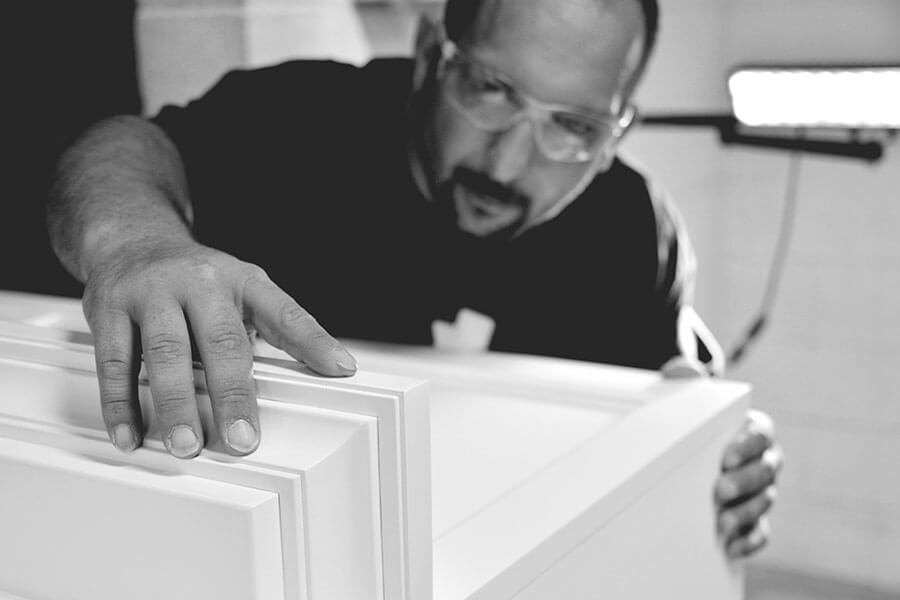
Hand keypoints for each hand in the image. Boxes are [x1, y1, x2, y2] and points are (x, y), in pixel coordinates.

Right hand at [83, 239, 356, 457]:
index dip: (314, 341)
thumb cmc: (198, 278)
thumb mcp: (244, 289)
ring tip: (186, 444)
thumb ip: (277, 329)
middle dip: (232, 393)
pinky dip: (120, 403)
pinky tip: (131, 434)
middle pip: (220, 341)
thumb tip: (329, 368)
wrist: (132, 238)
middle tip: (242, 438)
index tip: (340, 369)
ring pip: (165, 352)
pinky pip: (115, 361)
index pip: (285, 311)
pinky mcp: (109, 308)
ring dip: (175, 404)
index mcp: (241, 279)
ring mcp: (151, 292)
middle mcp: (199, 282)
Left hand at [661, 354, 782, 558]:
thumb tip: (680, 369)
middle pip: (765, 471)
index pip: (761, 433)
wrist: (693, 457)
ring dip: (744, 513)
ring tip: (721, 522)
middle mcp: (763, 461)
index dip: (747, 445)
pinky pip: (760, 534)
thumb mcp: (687, 401)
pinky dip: (748, 541)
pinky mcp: (753, 521)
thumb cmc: (695, 427)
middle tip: (719, 489)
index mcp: (752, 431)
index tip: (725, 456)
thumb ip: (685, 381)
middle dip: (744, 482)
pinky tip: (730, 546)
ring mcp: (761, 493)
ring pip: (764, 503)